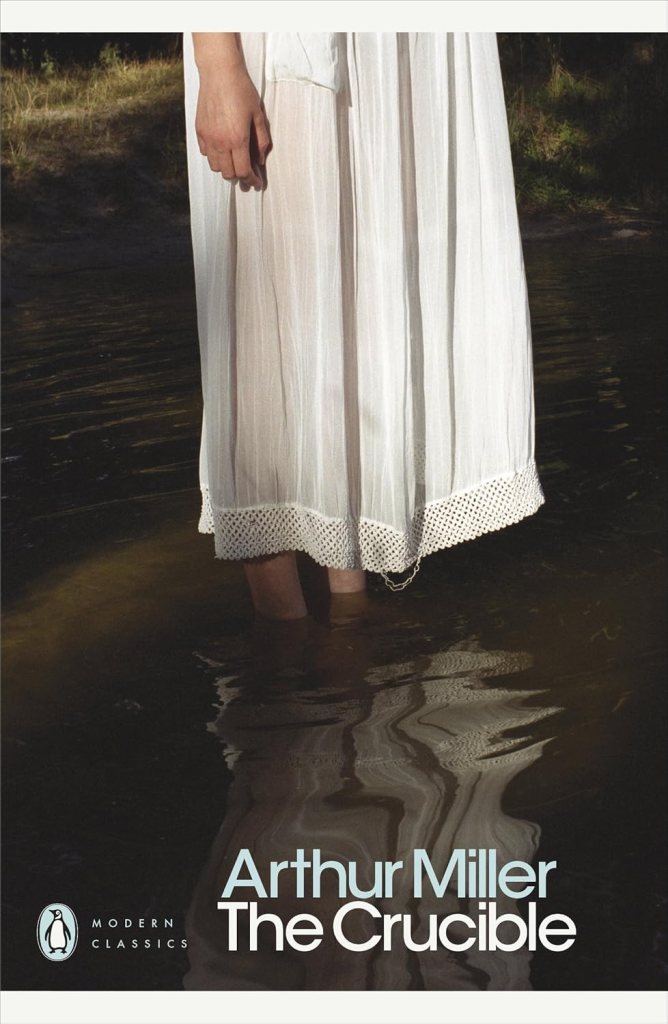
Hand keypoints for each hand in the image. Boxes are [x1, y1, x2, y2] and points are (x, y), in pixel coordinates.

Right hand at [195, 63, 271, 190]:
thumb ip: (261, 141)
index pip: (244, 171)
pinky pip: (206, 153)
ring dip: (226, 168)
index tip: (257, 183)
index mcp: (238, 140)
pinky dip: (215, 157)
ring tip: (234, 161)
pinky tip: (222, 149)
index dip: (252, 181)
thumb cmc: (241, 90)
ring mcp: (208, 137)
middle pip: (229, 174)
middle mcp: (220, 142)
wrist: (219, 72)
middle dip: (240, 176)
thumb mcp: (258, 115)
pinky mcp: (199, 130)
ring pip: (216, 167)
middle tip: (248, 173)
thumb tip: (260, 160)